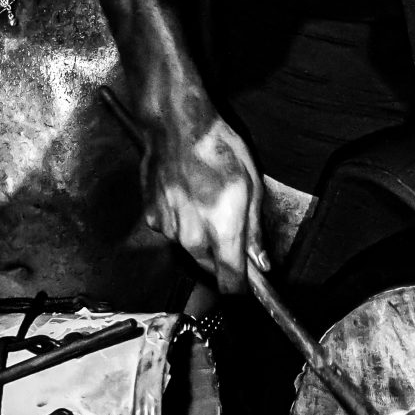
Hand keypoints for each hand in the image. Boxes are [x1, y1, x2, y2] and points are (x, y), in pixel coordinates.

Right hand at [139, 112, 262, 293]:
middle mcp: (193, 239)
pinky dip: (182, 223)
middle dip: (223, 258)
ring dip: (201, 237)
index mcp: (222, 233)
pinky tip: (188, 197)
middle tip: (232, 228)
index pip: (231, 285)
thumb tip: (261, 261)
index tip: (249, 284)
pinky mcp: (153, 219)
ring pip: (191, 250)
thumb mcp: (251, 185)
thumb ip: (254, 229)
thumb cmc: (217, 149)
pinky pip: (173, 232)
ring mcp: (169, 230)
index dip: (242, 288)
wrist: (176, 126)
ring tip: (207, 202)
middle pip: (211, 268)